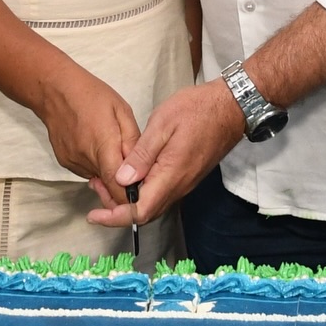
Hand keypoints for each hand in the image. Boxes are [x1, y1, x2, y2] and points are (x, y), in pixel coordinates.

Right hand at [36, 64, 141, 194]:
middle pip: (108, 186)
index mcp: (103, 146)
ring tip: (110, 147)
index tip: (141, 191)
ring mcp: (73, 162)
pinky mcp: (65, 162)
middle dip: (122, 182)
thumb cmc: (91, 95)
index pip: (117, 186)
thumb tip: (141, 166)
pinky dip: (95, 165)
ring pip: (98, 179)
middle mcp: (86, 159)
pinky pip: (87, 171)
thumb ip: (133, 141)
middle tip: (131, 166)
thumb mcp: (122, 111)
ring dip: (108, 172)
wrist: (55, 90)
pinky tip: (95, 146)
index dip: (130, 196)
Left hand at [87, 80, 243, 227]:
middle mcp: (179, 186)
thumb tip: (120, 179)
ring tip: (106, 182)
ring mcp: (185, 183)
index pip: (140, 212)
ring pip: (153, 204)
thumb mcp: (163, 125)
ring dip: (128, 201)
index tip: (94, 214)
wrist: (231, 108)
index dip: (115, 217)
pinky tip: (130, 175)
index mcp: (171, 175)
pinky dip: (141, 192)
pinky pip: (161, 193)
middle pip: (145, 213)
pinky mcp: (187, 176)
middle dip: (117, 210)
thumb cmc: (197, 110)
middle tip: (96, 189)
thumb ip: (141, 154)